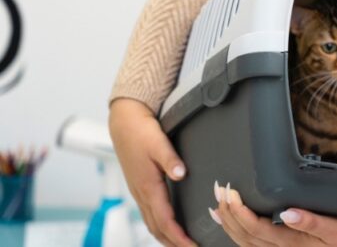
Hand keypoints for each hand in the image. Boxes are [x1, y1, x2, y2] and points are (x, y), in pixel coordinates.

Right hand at [108, 98, 195, 246]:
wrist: (123, 121)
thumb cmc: (141, 131)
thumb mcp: (158, 142)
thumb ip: (170, 159)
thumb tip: (181, 174)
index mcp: (148, 185)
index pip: (165, 219)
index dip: (178, 235)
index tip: (192, 245)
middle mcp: (141, 193)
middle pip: (157, 227)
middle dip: (173, 242)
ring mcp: (138, 191)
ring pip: (151, 222)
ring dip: (165, 236)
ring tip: (181, 244)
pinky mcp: (138, 186)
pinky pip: (148, 213)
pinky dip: (158, 225)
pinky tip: (167, 226)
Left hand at [212, 182, 336, 245]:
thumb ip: (314, 222)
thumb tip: (288, 212)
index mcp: (293, 244)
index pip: (257, 228)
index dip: (239, 212)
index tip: (230, 192)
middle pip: (245, 236)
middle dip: (229, 213)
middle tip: (219, 189)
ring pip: (245, 243)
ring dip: (229, 223)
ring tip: (217, 205)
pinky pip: (254, 246)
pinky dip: (238, 234)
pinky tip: (233, 224)